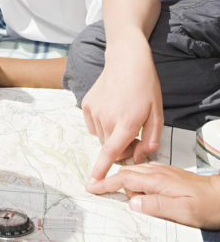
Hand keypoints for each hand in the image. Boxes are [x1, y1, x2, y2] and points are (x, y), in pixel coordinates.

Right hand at [82, 39, 163, 180]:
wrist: (126, 59)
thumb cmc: (145, 86)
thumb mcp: (157, 114)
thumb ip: (150, 140)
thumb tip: (139, 156)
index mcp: (126, 121)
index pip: (111, 152)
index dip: (102, 169)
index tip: (92, 183)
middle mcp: (107, 117)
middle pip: (111, 147)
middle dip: (122, 147)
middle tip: (134, 131)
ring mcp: (94, 110)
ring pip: (101, 137)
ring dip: (111, 135)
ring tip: (123, 116)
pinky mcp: (86, 104)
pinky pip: (93, 126)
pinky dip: (102, 125)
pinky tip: (111, 110)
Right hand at [88, 162, 219, 228]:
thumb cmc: (204, 206)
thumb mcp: (181, 212)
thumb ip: (155, 206)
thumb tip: (132, 202)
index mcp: (157, 180)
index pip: (125, 179)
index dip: (106, 183)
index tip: (92, 187)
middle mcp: (156, 172)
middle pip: (126, 173)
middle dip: (111, 181)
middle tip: (100, 191)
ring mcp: (160, 171)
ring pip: (133, 172)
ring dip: (122, 181)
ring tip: (119, 193)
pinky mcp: (165, 173)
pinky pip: (142, 173)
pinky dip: (133, 179)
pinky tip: (137, 189)